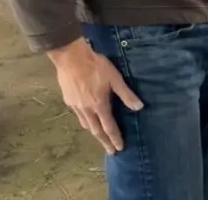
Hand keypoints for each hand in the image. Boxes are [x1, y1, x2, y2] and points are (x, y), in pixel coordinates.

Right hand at [47, 38, 143, 154]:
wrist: (71, 57)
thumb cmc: (96, 66)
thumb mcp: (115, 78)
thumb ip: (126, 94)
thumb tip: (139, 107)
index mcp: (99, 105)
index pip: (109, 127)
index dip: (115, 138)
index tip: (119, 148)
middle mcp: (86, 109)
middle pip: (96, 130)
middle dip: (104, 141)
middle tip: (111, 151)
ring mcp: (75, 105)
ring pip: (85, 124)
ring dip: (94, 132)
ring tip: (100, 138)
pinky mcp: (68, 100)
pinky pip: (78, 115)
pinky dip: (85, 121)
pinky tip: (87, 119)